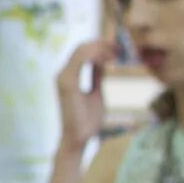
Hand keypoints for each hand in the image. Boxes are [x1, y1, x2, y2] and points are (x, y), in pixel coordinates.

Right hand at [56, 38, 115, 155]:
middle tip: (120, 48)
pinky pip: (81, 59)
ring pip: (81, 50)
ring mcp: (63, 77)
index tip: (118, 49)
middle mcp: (63, 74)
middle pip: (81, 47)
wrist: (79, 138)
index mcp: (69, 76)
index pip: (82, 51)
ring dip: (101, 48)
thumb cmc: (86, 120)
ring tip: (117, 54)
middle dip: (102, 44)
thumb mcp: (96, 93)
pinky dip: (96, 55)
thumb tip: (102, 63)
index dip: (100, 46)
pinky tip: (108, 60)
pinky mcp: (67, 83)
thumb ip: (96, 77)